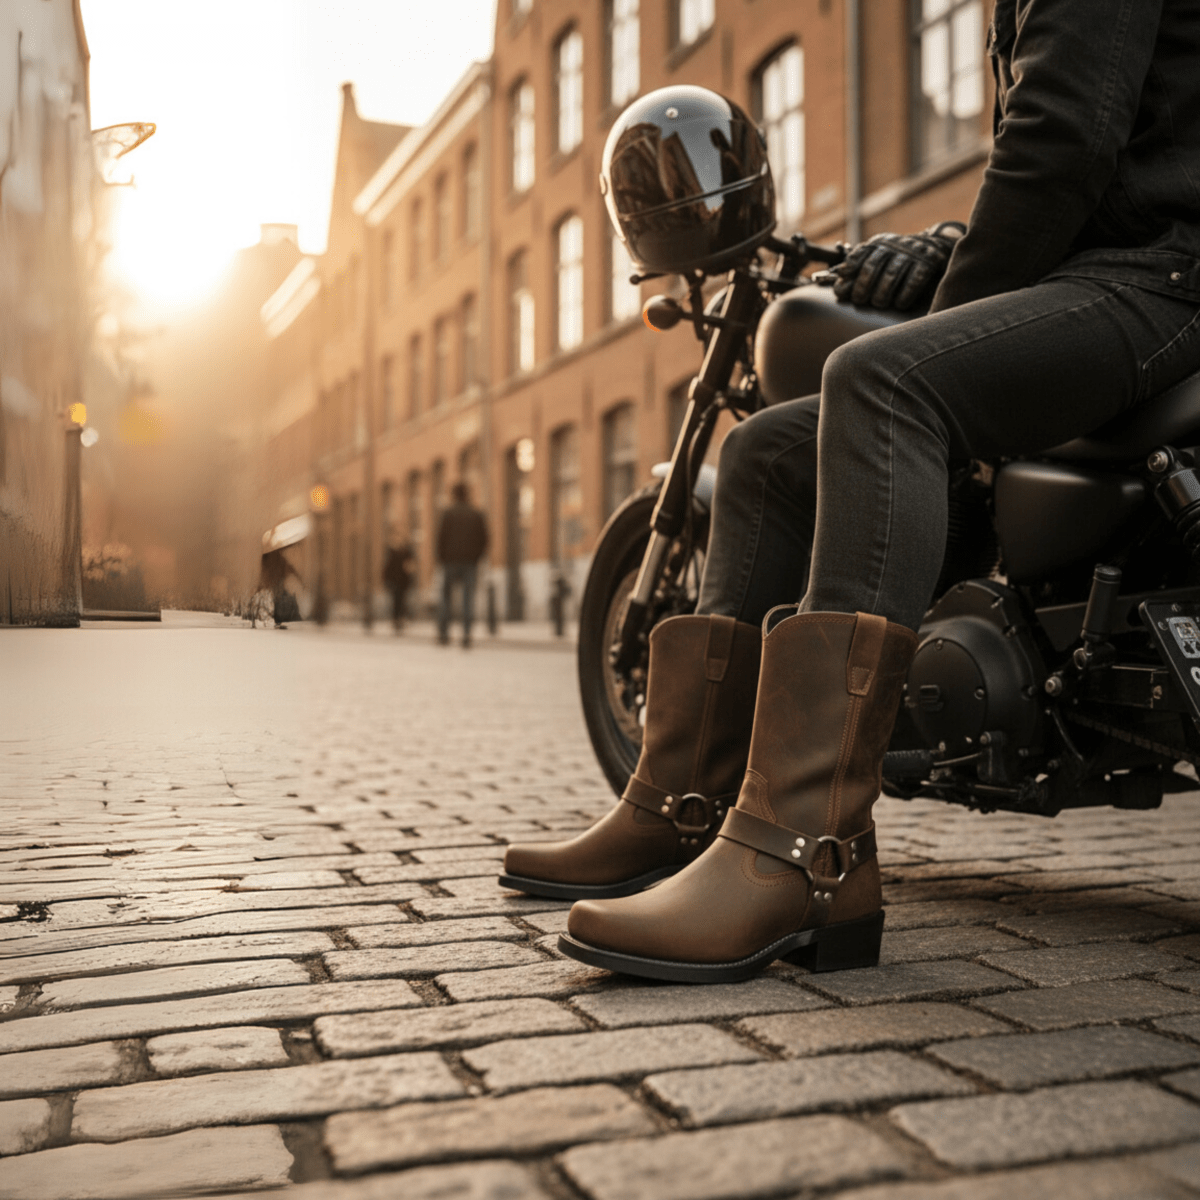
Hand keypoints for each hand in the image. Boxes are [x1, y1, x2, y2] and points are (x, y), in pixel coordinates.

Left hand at [830, 222, 965, 309]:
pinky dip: (906, 293)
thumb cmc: (902, 261)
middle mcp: (894, 245)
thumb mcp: (881, 261)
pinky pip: (915, 278)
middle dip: (863, 285)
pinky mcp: (929, 260)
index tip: (841, 286)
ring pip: (892, 273)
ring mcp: (912, 252)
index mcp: (879, 244)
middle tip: (860, 300)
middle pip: (873, 265)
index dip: (849, 269)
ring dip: (883, 292)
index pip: (860, 254)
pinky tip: (900, 305)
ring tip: (879, 304)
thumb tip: (838, 288)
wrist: (938, 247)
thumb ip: (859, 273)